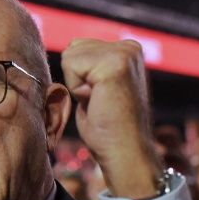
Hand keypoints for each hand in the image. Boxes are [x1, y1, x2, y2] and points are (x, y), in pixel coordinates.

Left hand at [61, 39, 159, 199]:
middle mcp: (130, 47)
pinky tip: (97, 102)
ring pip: (70, 55)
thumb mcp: (97, 87)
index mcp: (128, 50)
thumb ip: (89, 67)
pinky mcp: (115, 63)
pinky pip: (71, 65)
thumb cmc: (108, 129)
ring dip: (76, 85)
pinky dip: (76, 89)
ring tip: (99, 102)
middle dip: (77, 79)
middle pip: (73, 48)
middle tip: (99, 102)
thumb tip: (68, 51)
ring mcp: (124, 53)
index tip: (101, 98)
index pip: (79, 47)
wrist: (125, 152)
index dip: (80, 78)